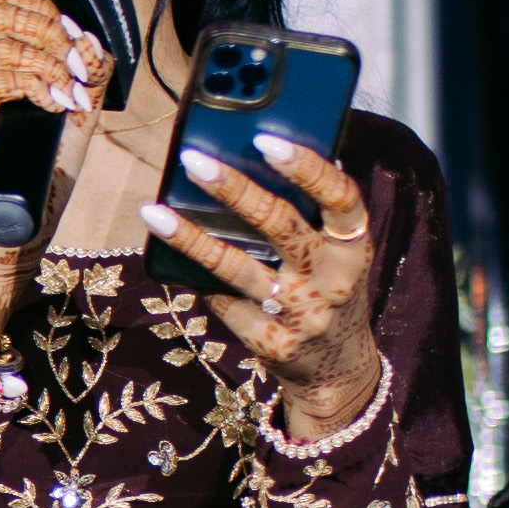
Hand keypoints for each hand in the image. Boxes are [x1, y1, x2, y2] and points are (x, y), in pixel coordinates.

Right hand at [0, 0, 105, 201]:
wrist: (19, 228)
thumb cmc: (44, 174)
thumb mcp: (77, 118)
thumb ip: (89, 80)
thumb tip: (93, 42)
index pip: (2, 7)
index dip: (42, 10)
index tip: (74, 42)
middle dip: (50, 31)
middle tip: (75, 67)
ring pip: (3, 49)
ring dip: (50, 65)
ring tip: (69, 95)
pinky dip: (33, 86)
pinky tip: (52, 104)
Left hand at [151, 127, 384, 431]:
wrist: (338, 368)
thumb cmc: (330, 290)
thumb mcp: (339, 255)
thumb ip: (316, 213)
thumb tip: (271, 150)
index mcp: (354, 248)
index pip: (340, 198)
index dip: (306, 167)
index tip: (266, 140)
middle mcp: (332, 281)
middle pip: (279, 226)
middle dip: (234, 189)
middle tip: (194, 161)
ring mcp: (300, 315)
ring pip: (237, 269)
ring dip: (191, 238)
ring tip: (154, 211)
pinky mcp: (270, 342)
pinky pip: (222, 303)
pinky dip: (197, 280)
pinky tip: (170, 261)